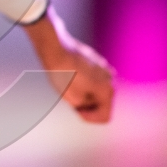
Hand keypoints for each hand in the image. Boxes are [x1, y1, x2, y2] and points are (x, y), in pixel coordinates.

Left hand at [23, 7, 114, 123]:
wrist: (55, 48)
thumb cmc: (62, 73)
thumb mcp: (72, 99)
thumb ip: (85, 107)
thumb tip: (87, 104)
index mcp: (108, 90)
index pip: (105, 116)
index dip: (89, 118)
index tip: (75, 110)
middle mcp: (111, 78)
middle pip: (102, 103)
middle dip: (88, 105)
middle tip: (70, 98)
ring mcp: (104, 68)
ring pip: (97, 90)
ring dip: (86, 93)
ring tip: (69, 86)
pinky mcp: (96, 60)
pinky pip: (93, 78)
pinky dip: (84, 82)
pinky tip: (70, 76)